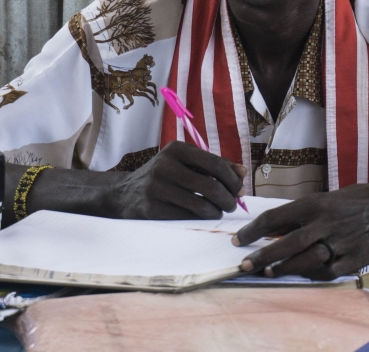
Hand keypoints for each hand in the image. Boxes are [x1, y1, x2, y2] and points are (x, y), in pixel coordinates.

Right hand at [112, 141, 246, 219]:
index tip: (240, 190)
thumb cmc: (164, 177)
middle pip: (211, 186)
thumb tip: (243, 173)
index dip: (233, 180)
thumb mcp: (185, 163)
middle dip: (228, 199)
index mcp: (177, 149)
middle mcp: (165, 165)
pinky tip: (203, 217)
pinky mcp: (151, 208)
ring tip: (219, 212)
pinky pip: (186, 217)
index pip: (216, 164)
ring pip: (201, 205)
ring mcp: (156, 187)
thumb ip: (214, 166)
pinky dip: (201, 219)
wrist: (125, 192)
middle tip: (232, 205)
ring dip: (217, 212)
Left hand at [232, 179, 368, 279]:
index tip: (239, 239)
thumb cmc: (357, 200)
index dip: (254, 230)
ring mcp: (341, 243)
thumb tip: (277, 229)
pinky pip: (326, 272)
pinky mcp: (354, 259)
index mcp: (316, 203)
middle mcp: (326, 223)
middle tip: (244, 265)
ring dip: (283, 268)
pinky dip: (310, 274)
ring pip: (305, 260)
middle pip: (287, 243)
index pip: (276, 217)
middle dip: (262, 256)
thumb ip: (305, 213)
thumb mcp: (328, 198)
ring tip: (268, 272)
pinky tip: (300, 273)